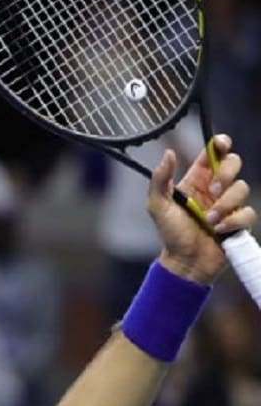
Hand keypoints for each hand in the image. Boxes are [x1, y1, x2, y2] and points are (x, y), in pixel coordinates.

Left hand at [148, 134, 255, 284]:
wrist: (185, 262)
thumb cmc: (170, 234)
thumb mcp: (158, 206)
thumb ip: (160, 180)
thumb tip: (168, 154)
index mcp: (196, 180)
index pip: (213, 154)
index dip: (220, 143)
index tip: (220, 144)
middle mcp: (214, 189)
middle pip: (233, 163)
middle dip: (226, 173)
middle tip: (214, 189)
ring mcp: (228, 204)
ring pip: (241, 187)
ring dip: (224, 204)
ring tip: (208, 221)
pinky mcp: (238, 220)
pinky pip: (246, 212)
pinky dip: (232, 221)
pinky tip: (218, 230)